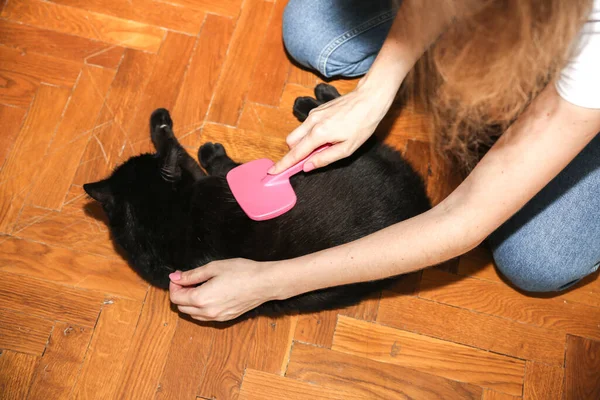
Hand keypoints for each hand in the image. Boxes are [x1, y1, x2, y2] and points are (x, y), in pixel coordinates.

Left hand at [168, 258, 277, 321]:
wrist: (264, 283)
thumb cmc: (242, 272)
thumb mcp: (214, 268)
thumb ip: (192, 275)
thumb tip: (175, 277)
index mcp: (201, 299)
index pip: (176, 297)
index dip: (174, 285)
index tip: (180, 275)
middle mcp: (207, 312)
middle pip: (181, 307)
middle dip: (180, 294)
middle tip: (188, 280)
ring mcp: (217, 317)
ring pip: (193, 314)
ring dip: (190, 302)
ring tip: (199, 287)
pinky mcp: (226, 318)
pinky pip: (205, 317)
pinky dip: (201, 308)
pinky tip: (209, 295)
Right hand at [268, 82, 392, 173]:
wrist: (369, 99)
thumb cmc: (362, 124)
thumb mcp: (347, 148)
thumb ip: (325, 158)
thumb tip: (307, 166)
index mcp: (318, 134)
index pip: (295, 153)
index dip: (284, 164)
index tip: (273, 172)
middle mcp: (311, 122)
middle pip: (291, 142)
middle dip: (295, 152)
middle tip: (311, 158)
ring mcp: (313, 114)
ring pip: (298, 133)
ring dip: (304, 143)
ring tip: (326, 145)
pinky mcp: (317, 110)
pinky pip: (306, 126)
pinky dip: (310, 134)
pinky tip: (329, 134)